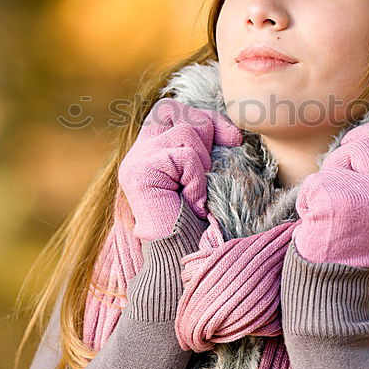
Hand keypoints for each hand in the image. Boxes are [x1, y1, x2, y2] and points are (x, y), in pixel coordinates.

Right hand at [117, 98, 242, 240]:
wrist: (184, 259)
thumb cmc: (201, 223)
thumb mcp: (206, 176)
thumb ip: (207, 149)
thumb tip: (234, 132)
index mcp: (150, 152)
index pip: (172, 110)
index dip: (206, 117)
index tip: (233, 139)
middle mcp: (137, 154)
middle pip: (173, 110)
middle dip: (205, 131)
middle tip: (211, 170)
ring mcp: (135, 162)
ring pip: (184, 132)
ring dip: (203, 162)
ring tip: (198, 193)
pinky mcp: (139, 172)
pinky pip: (183, 156)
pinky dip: (197, 179)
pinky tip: (194, 203)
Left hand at [291, 121, 368, 266]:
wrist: (336, 279)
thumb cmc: (355, 241)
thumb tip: (362, 138)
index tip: (354, 139)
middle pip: (362, 145)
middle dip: (343, 156)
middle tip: (335, 177)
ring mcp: (365, 194)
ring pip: (335, 161)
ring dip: (324, 180)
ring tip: (329, 212)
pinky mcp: (335, 199)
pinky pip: (313, 181)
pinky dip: (306, 199)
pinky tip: (316, 222)